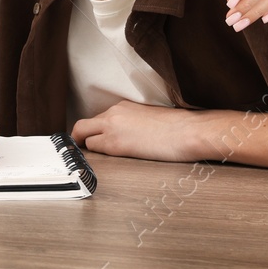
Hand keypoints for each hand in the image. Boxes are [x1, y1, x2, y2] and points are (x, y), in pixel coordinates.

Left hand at [72, 100, 206, 160]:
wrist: (187, 131)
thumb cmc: (177, 128)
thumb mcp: (149, 118)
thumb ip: (133, 123)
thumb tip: (127, 135)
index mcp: (123, 106)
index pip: (99, 119)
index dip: (95, 131)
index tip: (95, 139)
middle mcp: (114, 113)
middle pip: (83, 125)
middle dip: (79, 138)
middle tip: (81, 150)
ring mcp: (112, 127)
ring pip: (84, 136)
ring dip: (89, 148)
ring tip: (96, 159)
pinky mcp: (115, 144)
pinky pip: (94, 148)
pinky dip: (96, 156)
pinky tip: (103, 162)